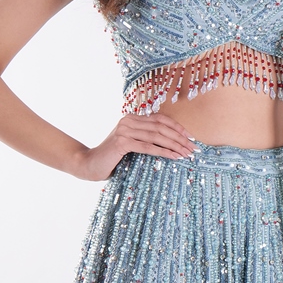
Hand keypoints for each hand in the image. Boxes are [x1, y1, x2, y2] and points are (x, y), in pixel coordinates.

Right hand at [71, 112, 196, 180]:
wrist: (89, 164)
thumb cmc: (112, 158)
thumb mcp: (131, 145)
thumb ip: (145, 139)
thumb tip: (171, 144)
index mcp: (133, 118)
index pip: (161, 119)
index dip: (178, 128)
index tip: (192, 138)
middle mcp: (129, 120)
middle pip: (161, 127)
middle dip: (180, 138)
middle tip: (193, 148)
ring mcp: (124, 130)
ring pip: (156, 136)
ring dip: (174, 145)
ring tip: (186, 154)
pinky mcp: (122, 142)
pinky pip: (147, 146)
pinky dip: (163, 151)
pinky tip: (174, 156)